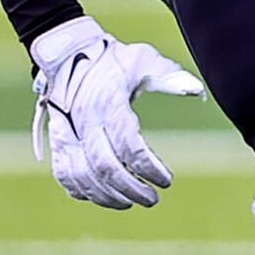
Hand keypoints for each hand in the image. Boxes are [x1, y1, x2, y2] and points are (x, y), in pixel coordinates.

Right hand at [28, 15, 202, 208]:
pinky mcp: (56, 138)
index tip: (167, 181)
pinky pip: (63, 172)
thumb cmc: (112, 57)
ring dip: (106, 195)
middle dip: (130, 188)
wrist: (68, 52)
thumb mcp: (144, 59)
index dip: (148, 168)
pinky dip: (81, 189)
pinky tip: (101, 196)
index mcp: (108, 102)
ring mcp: (66, 131)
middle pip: (104, 166)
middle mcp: (84, 120)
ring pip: (81, 175)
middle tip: (153, 199)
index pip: (128, 145)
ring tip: (130, 202)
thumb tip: (198, 91)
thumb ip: (169, 76)